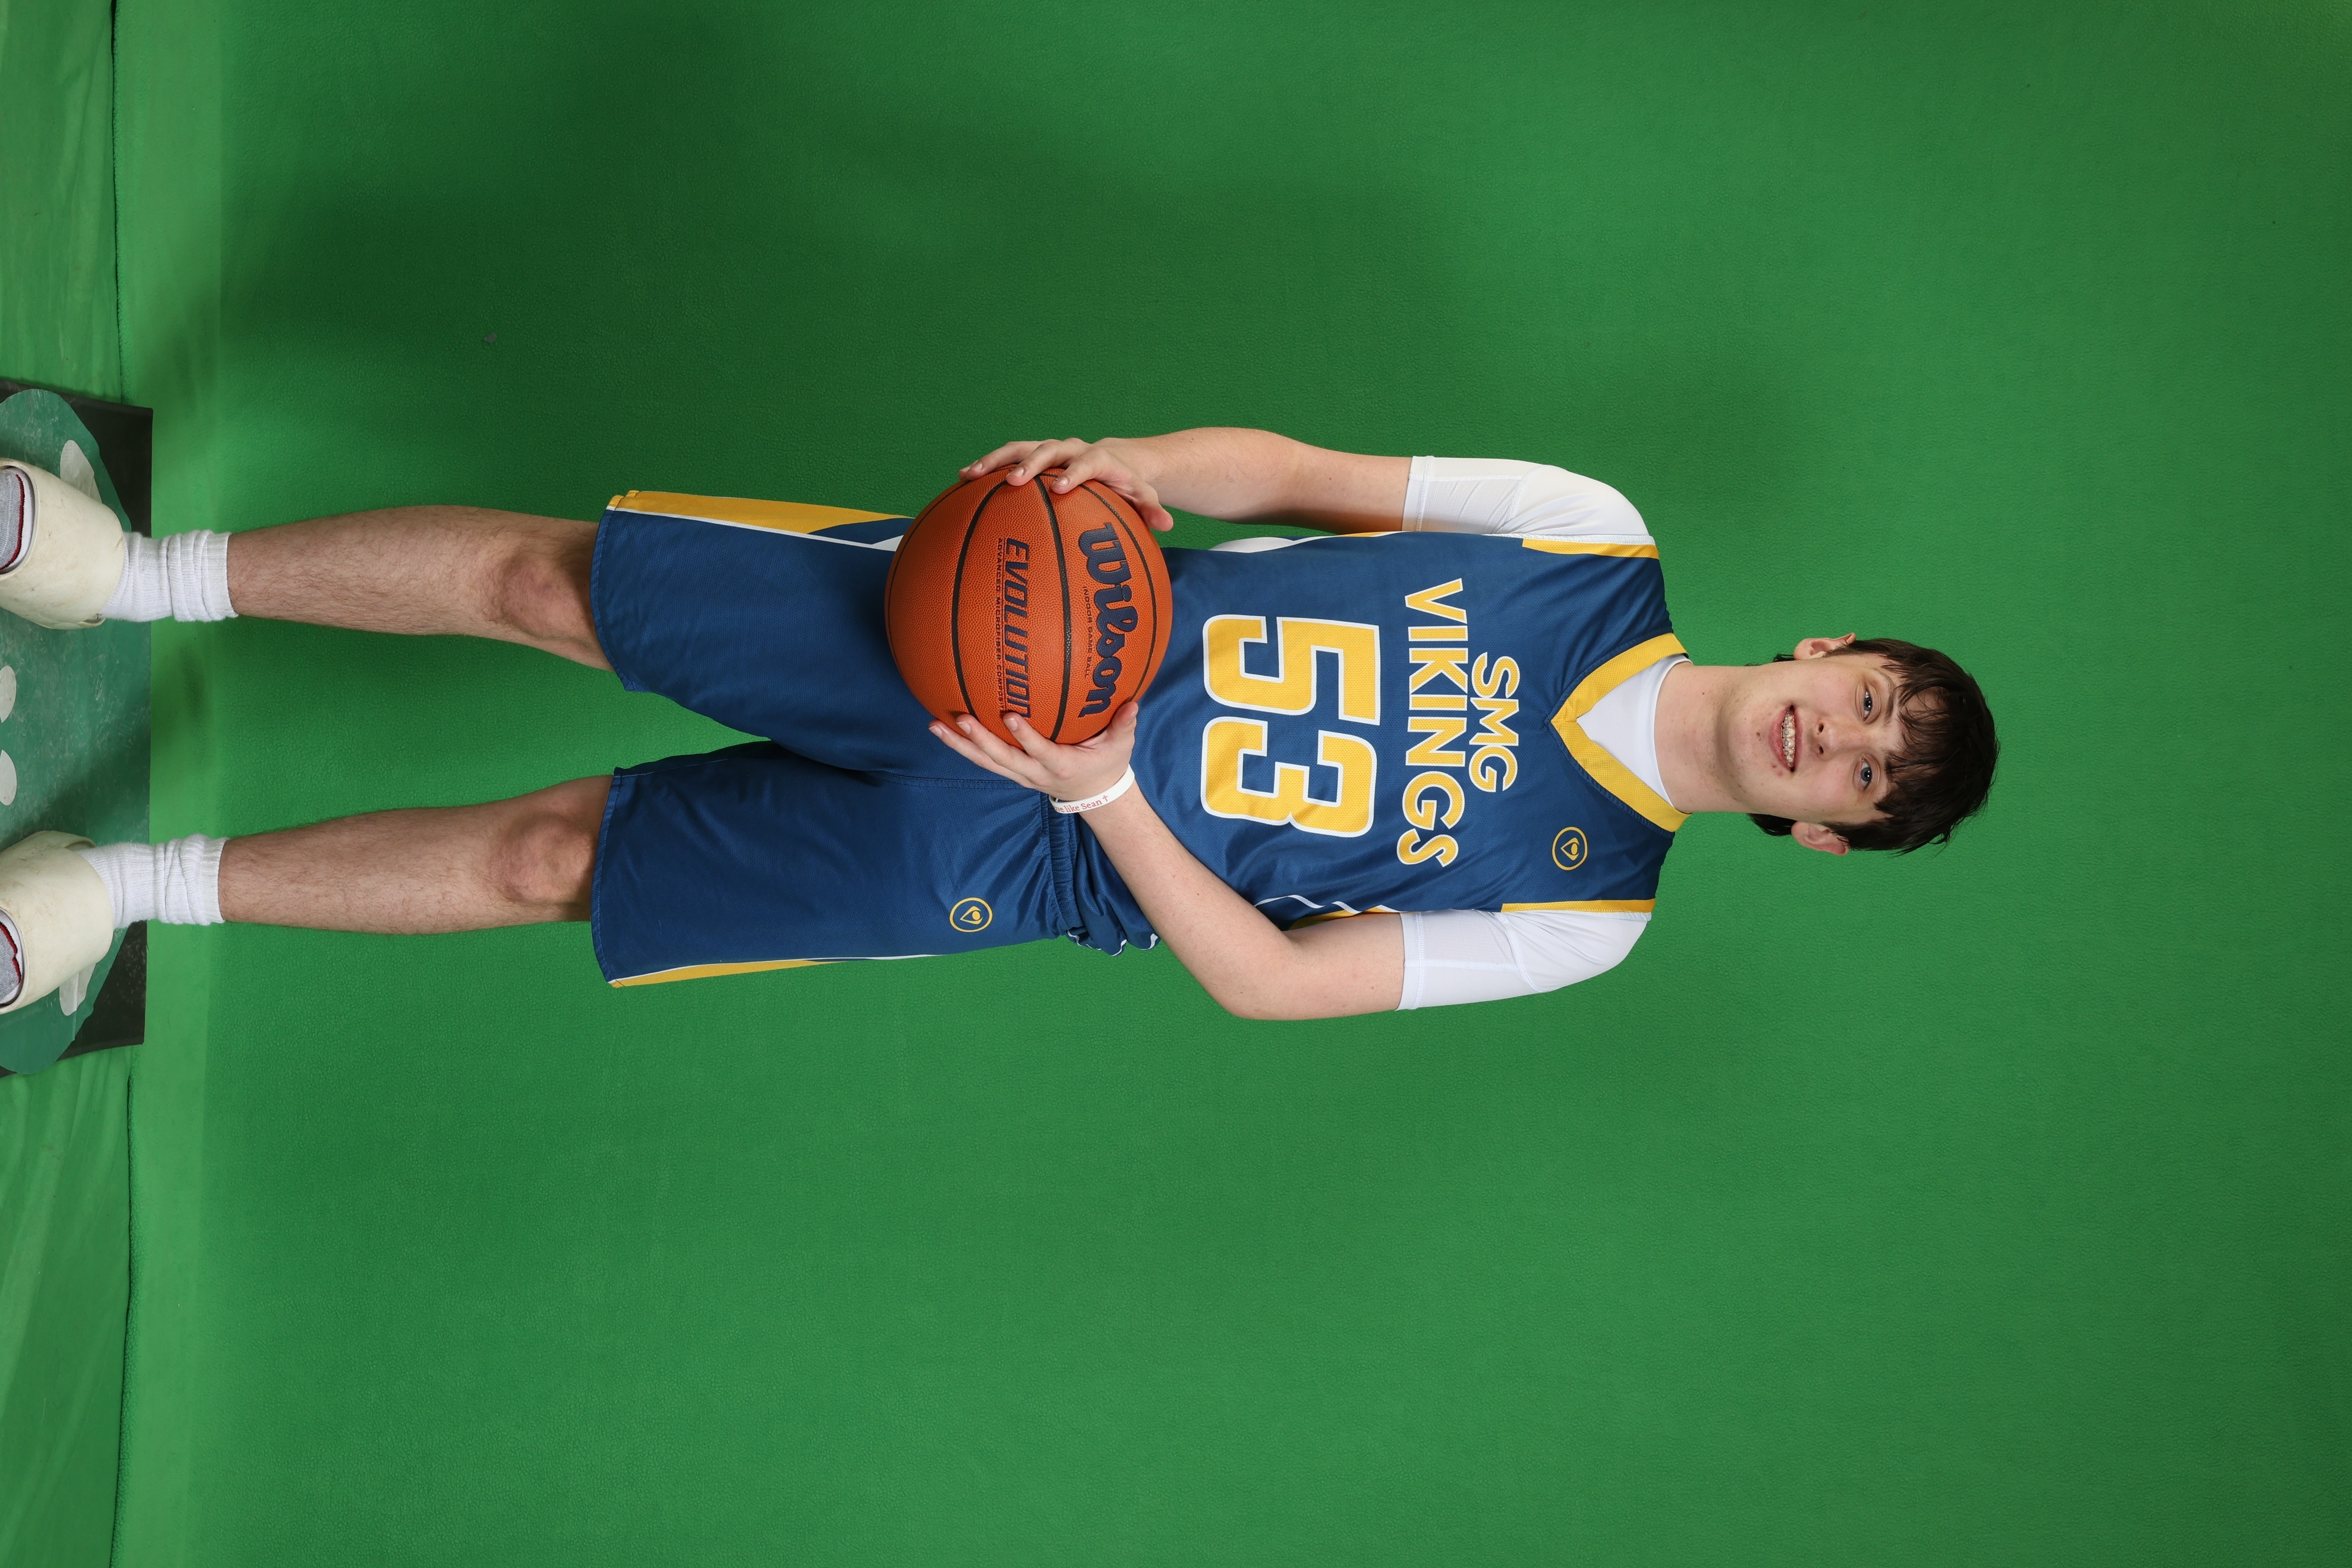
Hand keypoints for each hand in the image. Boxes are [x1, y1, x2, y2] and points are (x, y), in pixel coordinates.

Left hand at [928, 702, 1139, 802]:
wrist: (1094, 795)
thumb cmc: (1107, 764)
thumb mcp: (1121, 747)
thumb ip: (1124, 725)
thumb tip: (1133, 703)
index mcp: (1061, 766)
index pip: (1040, 751)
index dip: (1025, 737)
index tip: (1009, 716)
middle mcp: (1035, 773)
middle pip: (1002, 759)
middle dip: (980, 740)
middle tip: (959, 719)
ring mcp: (1020, 775)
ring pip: (985, 762)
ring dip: (959, 745)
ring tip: (935, 725)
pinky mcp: (1012, 772)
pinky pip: (983, 760)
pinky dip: (963, 746)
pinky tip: (943, 728)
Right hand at [959, 438, 1173, 530]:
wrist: (1111, 459)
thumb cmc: (1125, 484)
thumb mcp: (1141, 495)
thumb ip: (1150, 509)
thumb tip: (1165, 525)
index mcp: (1096, 459)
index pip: (1086, 462)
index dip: (1074, 473)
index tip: (1062, 489)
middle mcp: (1069, 449)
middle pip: (1047, 450)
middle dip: (1030, 464)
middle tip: (1013, 482)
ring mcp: (1048, 450)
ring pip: (1018, 448)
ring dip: (994, 461)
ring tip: (969, 475)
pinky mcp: (1031, 455)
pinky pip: (1006, 457)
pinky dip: (986, 466)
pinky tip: (961, 480)